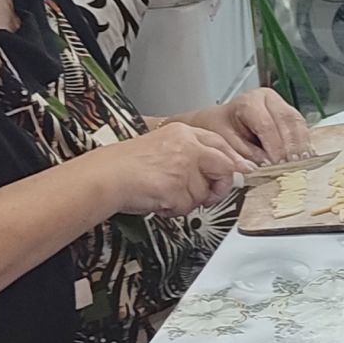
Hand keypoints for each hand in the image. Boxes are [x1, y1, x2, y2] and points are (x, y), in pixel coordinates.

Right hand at [79, 122, 243, 217]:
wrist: (106, 175)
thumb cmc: (128, 164)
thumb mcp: (163, 147)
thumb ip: (191, 155)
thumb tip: (217, 170)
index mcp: (183, 133)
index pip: (220, 144)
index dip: (230, 161)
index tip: (237, 172)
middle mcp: (188, 146)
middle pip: (225, 167)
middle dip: (220, 186)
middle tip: (207, 195)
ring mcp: (183, 167)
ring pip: (204, 193)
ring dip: (188, 200)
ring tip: (165, 193)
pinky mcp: (177, 188)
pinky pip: (187, 207)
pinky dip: (174, 209)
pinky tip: (159, 200)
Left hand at [214, 88, 310, 163]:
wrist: (223, 122)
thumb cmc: (223, 129)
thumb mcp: (226, 141)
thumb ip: (245, 152)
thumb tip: (266, 164)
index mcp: (249, 101)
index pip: (266, 124)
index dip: (274, 146)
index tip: (277, 164)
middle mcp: (268, 98)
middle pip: (286, 120)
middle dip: (291, 145)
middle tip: (293, 166)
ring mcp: (281, 104)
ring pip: (297, 122)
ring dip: (301, 144)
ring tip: (302, 163)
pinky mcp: (289, 114)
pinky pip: (301, 126)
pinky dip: (304, 142)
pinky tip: (306, 157)